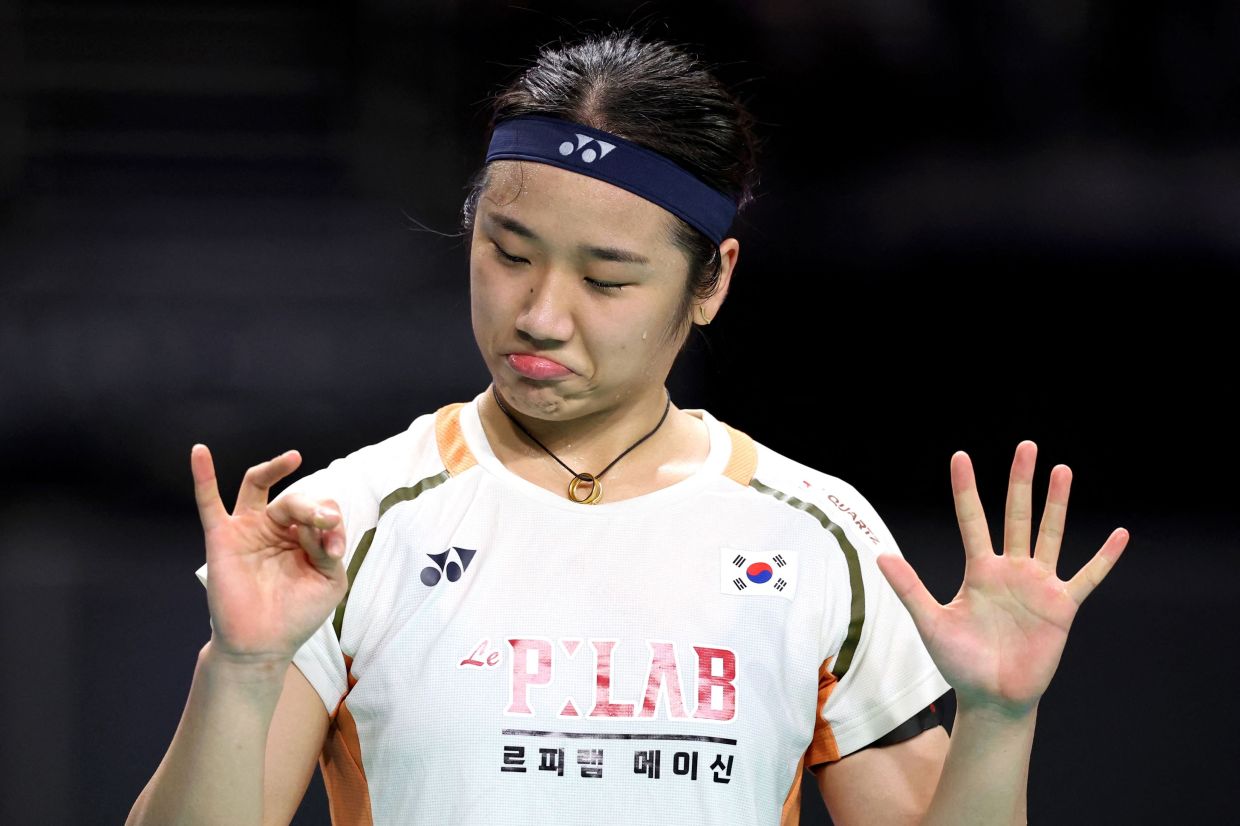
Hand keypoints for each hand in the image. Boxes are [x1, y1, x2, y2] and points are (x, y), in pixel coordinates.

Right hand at [191, 444, 349, 663]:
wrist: (262, 644)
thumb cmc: (297, 613)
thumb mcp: (329, 580)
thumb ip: (330, 547)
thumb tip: (323, 522)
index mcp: (303, 535)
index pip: (321, 510)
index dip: (331, 523)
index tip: (333, 551)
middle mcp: (274, 527)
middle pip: (293, 497)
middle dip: (311, 506)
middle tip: (323, 522)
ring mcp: (247, 529)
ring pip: (258, 485)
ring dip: (275, 469)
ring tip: (293, 457)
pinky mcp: (221, 538)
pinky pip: (208, 502)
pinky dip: (203, 475)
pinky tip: (200, 452)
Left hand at [876, 440, 1128, 716]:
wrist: (991, 697)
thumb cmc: (959, 662)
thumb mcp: (931, 622)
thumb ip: (910, 588)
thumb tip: (880, 556)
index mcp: (979, 570)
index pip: (972, 519)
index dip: (966, 489)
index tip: (960, 457)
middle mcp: (1010, 570)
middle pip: (1016, 516)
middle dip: (1020, 482)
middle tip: (1026, 446)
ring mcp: (1038, 586)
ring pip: (1050, 535)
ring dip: (1057, 504)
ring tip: (1062, 470)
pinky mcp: (1061, 607)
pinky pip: (1087, 578)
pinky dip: (1104, 558)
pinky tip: (1120, 535)